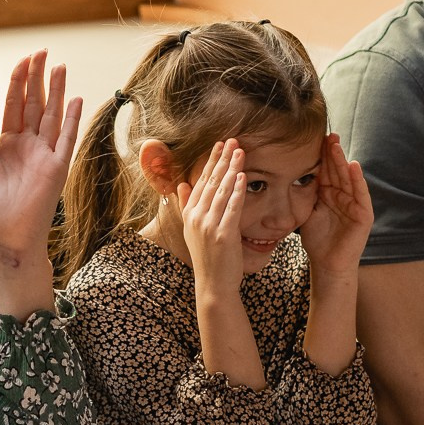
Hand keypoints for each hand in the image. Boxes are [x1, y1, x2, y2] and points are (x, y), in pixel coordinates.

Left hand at [0, 50, 81, 269]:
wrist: (4, 242)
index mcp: (9, 147)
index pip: (14, 107)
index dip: (18, 83)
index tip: (23, 61)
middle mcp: (29, 148)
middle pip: (35, 105)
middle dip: (37, 77)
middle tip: (42, 52)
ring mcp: (44, 157)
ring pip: (52, 116)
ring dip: (56, 91)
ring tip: (60, 65)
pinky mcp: (56, 169)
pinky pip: (66, 140)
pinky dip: (72, 120)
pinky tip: (76, 99)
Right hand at [178, 139, 246, 294]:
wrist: (212, 284)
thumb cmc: (208, 258)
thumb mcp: (193, 230)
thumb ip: (187, 205)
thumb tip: (181, 186)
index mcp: (190, 214)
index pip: (201, 181)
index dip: (211, 162)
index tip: (219, 145)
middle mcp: (196, 217)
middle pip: (210, 182)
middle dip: (221, 159)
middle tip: (232, 140)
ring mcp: (208, 226)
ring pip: (221, 191)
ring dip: (231, 169)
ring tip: (239, 151)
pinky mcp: (222, 234)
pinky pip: (231, 208)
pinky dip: (236, 191)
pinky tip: (242, 176)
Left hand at [297, 132, 372, 277]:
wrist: (327, 264)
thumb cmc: (317, 240)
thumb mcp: (307, 212)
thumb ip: (304, 194)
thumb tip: (287, 176)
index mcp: (329, 194)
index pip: (326, 170)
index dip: (320, 156)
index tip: (314, 138)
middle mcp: (344, 195)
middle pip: (337, 170)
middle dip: (332, 153)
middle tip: (327, 134)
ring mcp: (355, 204)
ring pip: (348, 178)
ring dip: (343, 161)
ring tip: (337, 145)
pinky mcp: (364, 214)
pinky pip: (361, 194)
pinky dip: (358, 180)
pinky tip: (353, 166)